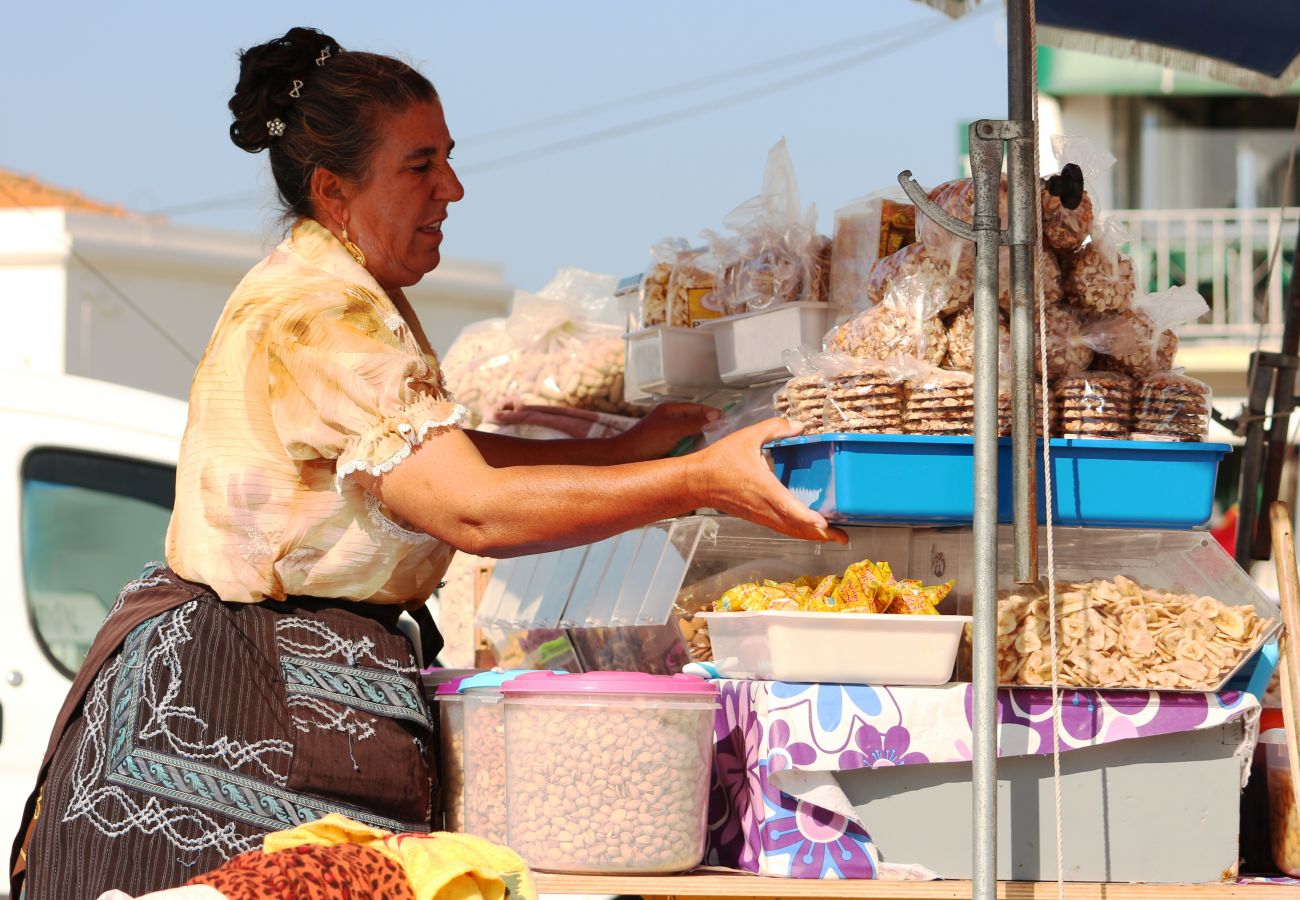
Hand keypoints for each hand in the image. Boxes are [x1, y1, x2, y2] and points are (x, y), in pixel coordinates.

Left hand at [619, 402, 720, 460]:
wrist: (624, 460)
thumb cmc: (645, 441)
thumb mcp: (673, 429)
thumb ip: (695, 422)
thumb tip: (717, 415)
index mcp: (672, 411)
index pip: (698, 409)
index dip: (712, 414)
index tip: (728, 420)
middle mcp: (672, 422)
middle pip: (697, 424)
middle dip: (708, 430)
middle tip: (721, 437)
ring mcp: (671, 436)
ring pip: (694, 438)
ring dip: (700, 443)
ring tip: (710, 449)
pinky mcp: (670, 450)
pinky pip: (687, 449)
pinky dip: (692, 453)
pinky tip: (698, 458)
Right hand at [688, 416, 848, 543]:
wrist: (697, 482)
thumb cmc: (720, 460)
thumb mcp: (747, 437)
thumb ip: (775, 428)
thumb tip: (800, 425)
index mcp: (763, 488)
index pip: (788, 506)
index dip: (807, 517)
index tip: (824, 524)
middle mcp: (764, 506)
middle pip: (796, 527)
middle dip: (821, 535)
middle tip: (844, 539)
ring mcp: (761, 515)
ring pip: (790, 531)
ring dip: (812, 536)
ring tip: (833, 537)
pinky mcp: (758, 517)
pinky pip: (782, 528)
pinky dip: (798, 532)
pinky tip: (809, 530)